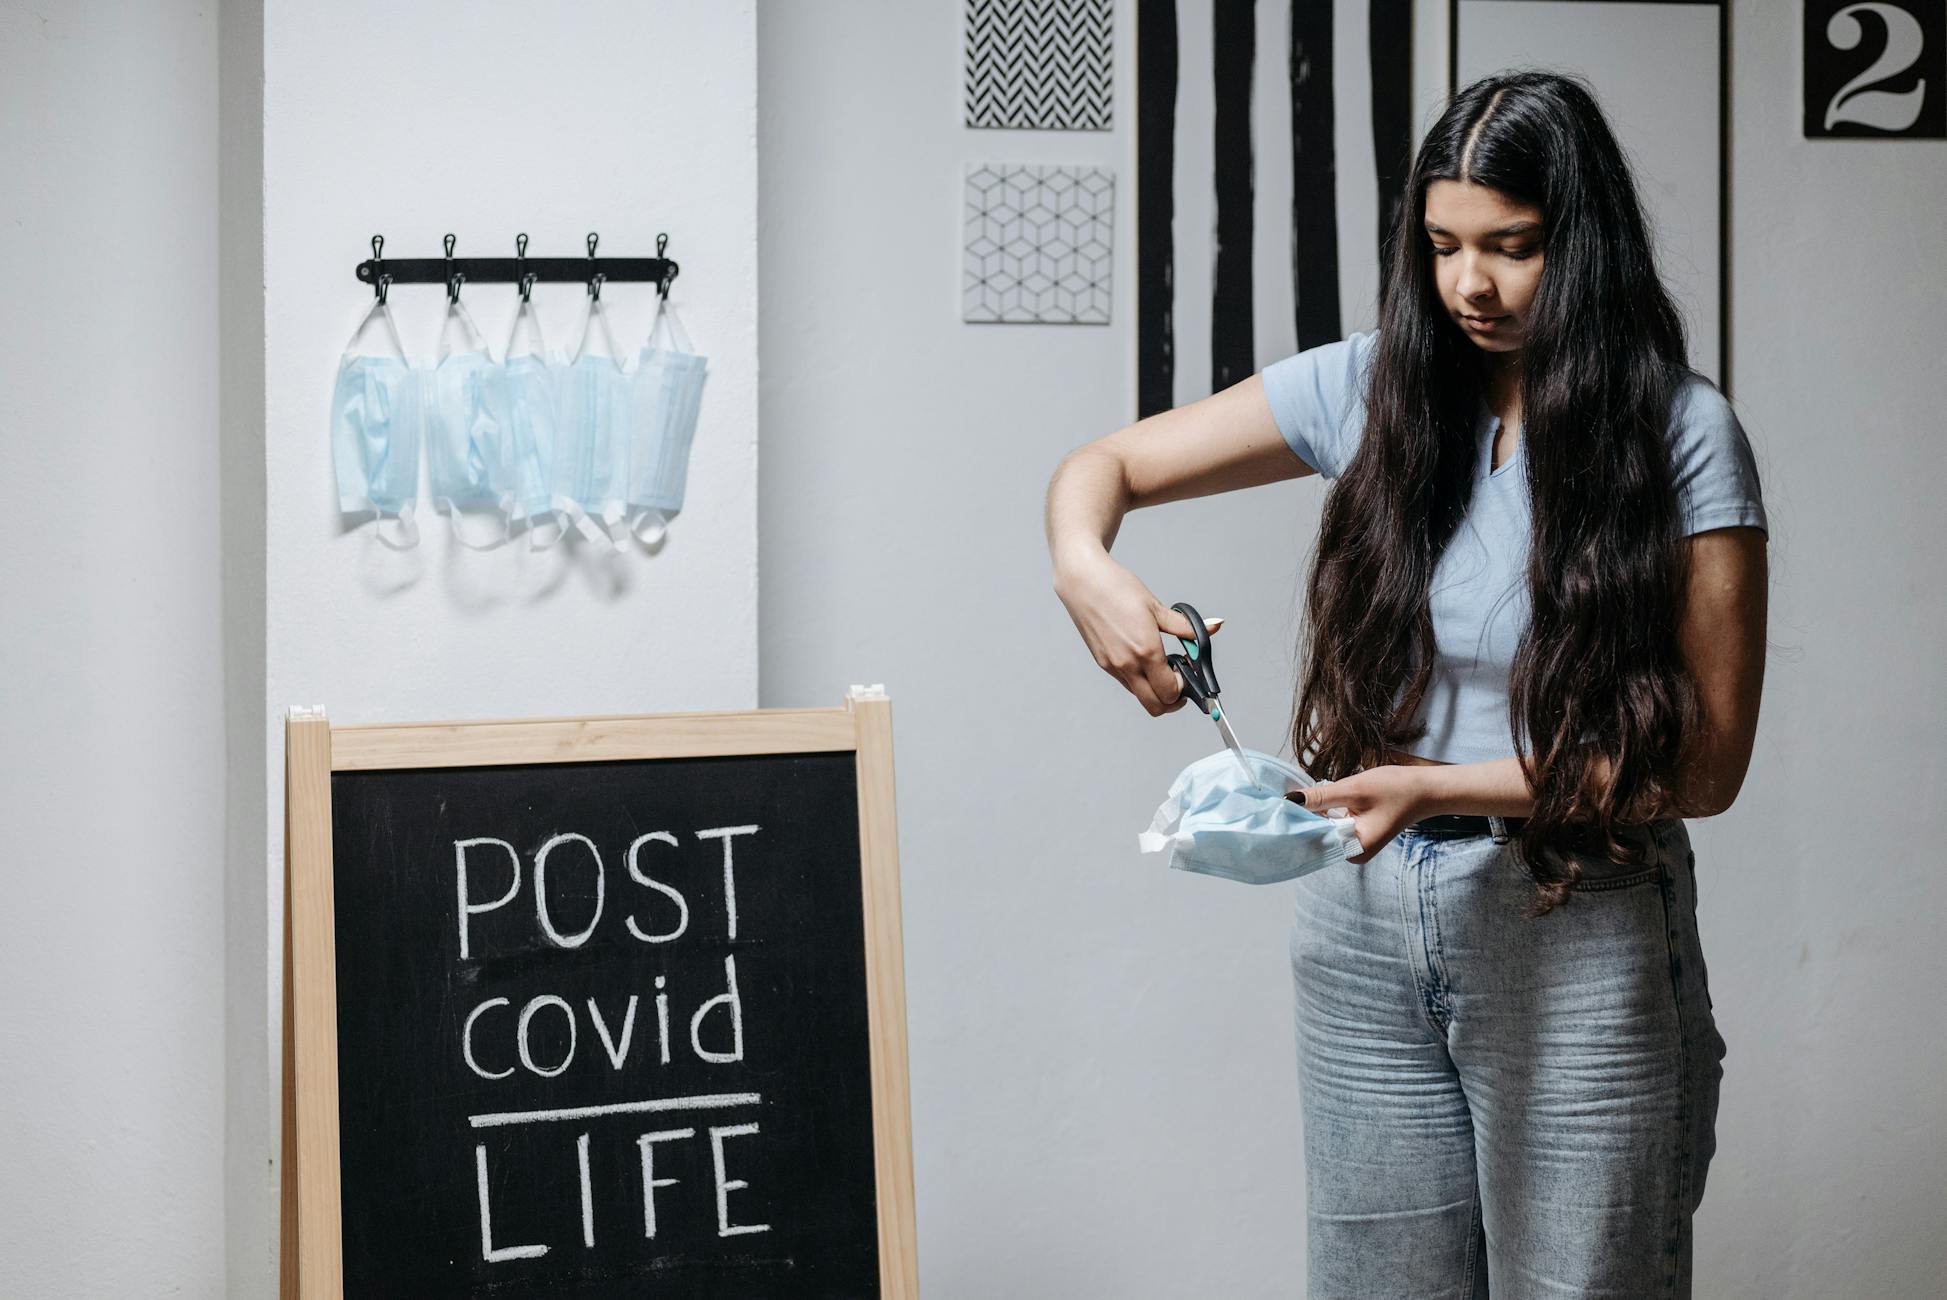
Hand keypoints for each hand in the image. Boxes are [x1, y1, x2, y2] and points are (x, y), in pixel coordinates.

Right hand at [1052, 551, 1223, 716]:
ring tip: (1159, 665)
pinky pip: (1126, 683)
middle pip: (1155, 707)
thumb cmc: (1116, 589)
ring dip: (1154, 690)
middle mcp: (1127, 664)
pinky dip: (1139, 680)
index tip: (1187, 671)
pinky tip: (1142, 658)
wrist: (1083, 583)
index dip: (1184, 687)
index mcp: (1145, 650)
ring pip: (1140, 696)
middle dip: (1171, 701)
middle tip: (1178, 681)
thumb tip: (1213, 626)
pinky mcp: (1103, 663)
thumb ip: (1186, 626)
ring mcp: (1113, 666)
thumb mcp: (1156, 607)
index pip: (1170, 691)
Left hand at [1288, 765, 1430, 864]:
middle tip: (1276, 796)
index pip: (1313, 838)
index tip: (1274, 805)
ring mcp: (1353, 844)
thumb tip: (1288, 800)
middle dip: (1301, 815)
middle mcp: (1351, 853)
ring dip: (1311, 811)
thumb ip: (1321, 797)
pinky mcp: (1355, 832)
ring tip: (1289, 794)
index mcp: (1353, 850)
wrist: (1426, 789)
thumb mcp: (1354, 790)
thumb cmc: (1396, 789)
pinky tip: (1311, 797)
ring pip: (1321, 827)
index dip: (1294, 820)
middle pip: (1315, 833)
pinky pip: (1330, 822)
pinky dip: (1322, 810)